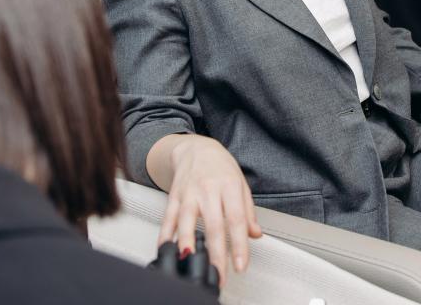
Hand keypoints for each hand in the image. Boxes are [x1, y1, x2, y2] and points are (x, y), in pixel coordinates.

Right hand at [153, 135, 261, 286]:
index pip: (236, 219)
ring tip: (190, 261)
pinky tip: (166, 248)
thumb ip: (248, 211)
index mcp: (229, 186)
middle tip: (218, 273)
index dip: (239, 244)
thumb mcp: (241, 183)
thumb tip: (255, 234)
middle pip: (213, 224)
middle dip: (216, 253)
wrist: (195, 147)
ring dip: (187, 243)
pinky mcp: (174, 196)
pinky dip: (165, 234)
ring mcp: (189, 192)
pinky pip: (168, 217)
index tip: (241, 264)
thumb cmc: (220, 165)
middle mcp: (208, 189)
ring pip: (186, 220)